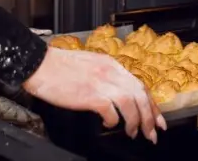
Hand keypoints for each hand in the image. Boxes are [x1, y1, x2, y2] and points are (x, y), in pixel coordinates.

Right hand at [23, 47, 166, 142]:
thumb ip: (106, 76)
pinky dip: (113, 121)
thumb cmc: (60, 66)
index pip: (140, 85)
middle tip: (153, 133)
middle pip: (140, 95)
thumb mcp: (90, 64)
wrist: (40, 64)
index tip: (157, 118)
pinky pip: (111, 112)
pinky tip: (108, 125)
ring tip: (133, 133)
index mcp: (111, 64)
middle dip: (150, 117)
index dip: (151, 104)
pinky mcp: (91, 96)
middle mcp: (110, 72)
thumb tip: (118, 94)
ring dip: (136, 122)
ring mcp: (102, 83)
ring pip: (131, 104)